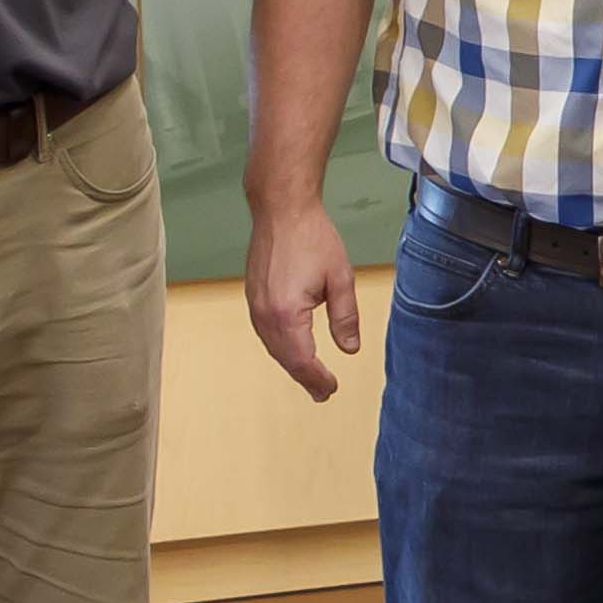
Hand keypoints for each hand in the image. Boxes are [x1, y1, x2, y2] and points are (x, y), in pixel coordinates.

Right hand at [243, 199, 361, 399]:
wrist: (281, 209)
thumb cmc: (311, 237)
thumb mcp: (341, 278)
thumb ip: (345, 317)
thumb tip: (350, 349)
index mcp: (287, 313)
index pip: (302, 360)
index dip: (317, 379)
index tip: (332, 388)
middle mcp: (265, 314)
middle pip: (285, 358)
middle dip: (305, 378)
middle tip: (322, 393)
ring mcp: (254, 305)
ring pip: (273, 347)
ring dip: (291, 364)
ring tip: (310, 378)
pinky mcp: (253, 296)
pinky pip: (265, 332)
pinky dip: (280, 347)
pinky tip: (292, 350)